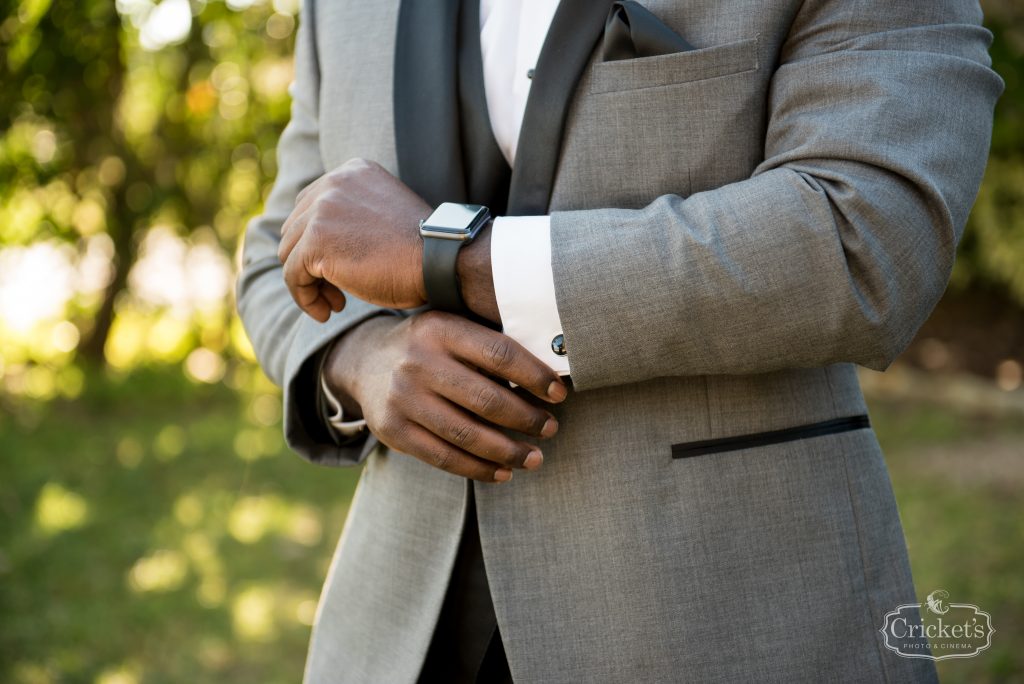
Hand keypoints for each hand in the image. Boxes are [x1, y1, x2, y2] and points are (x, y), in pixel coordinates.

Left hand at [278, 157, 431, 321]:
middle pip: (296, 228)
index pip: (311, 205)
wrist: (440, 260)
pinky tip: (325, 313)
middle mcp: (333, 183)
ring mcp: (321, 209)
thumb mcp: (385, 217)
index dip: (317, 242)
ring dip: (308, 282)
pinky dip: (305, 298)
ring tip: (334, 304)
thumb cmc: (422, 250)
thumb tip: (320, 245)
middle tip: (337, 292)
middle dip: (311, 264)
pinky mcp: (316, 240)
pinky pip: (293, 275)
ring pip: (290, 252)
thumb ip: (354, 216)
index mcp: (352, 171)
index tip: (336, 269)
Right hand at [324, 311, 567, 482]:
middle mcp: (418, 361)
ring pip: (467, 435)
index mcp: (441, 329)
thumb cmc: (430, 346)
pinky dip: (478, 469)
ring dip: (508, 452)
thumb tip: (551, 376)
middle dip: (527, 419)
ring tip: (534, 458)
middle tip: (550, 429)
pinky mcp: (392, 431)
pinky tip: (503, 472)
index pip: (500, 354)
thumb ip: (489, 346)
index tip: (560, 394)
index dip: (535, 377)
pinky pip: (443, 458)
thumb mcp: (453, 329)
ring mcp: (402, 398)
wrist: (365, 361)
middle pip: (487, 399)